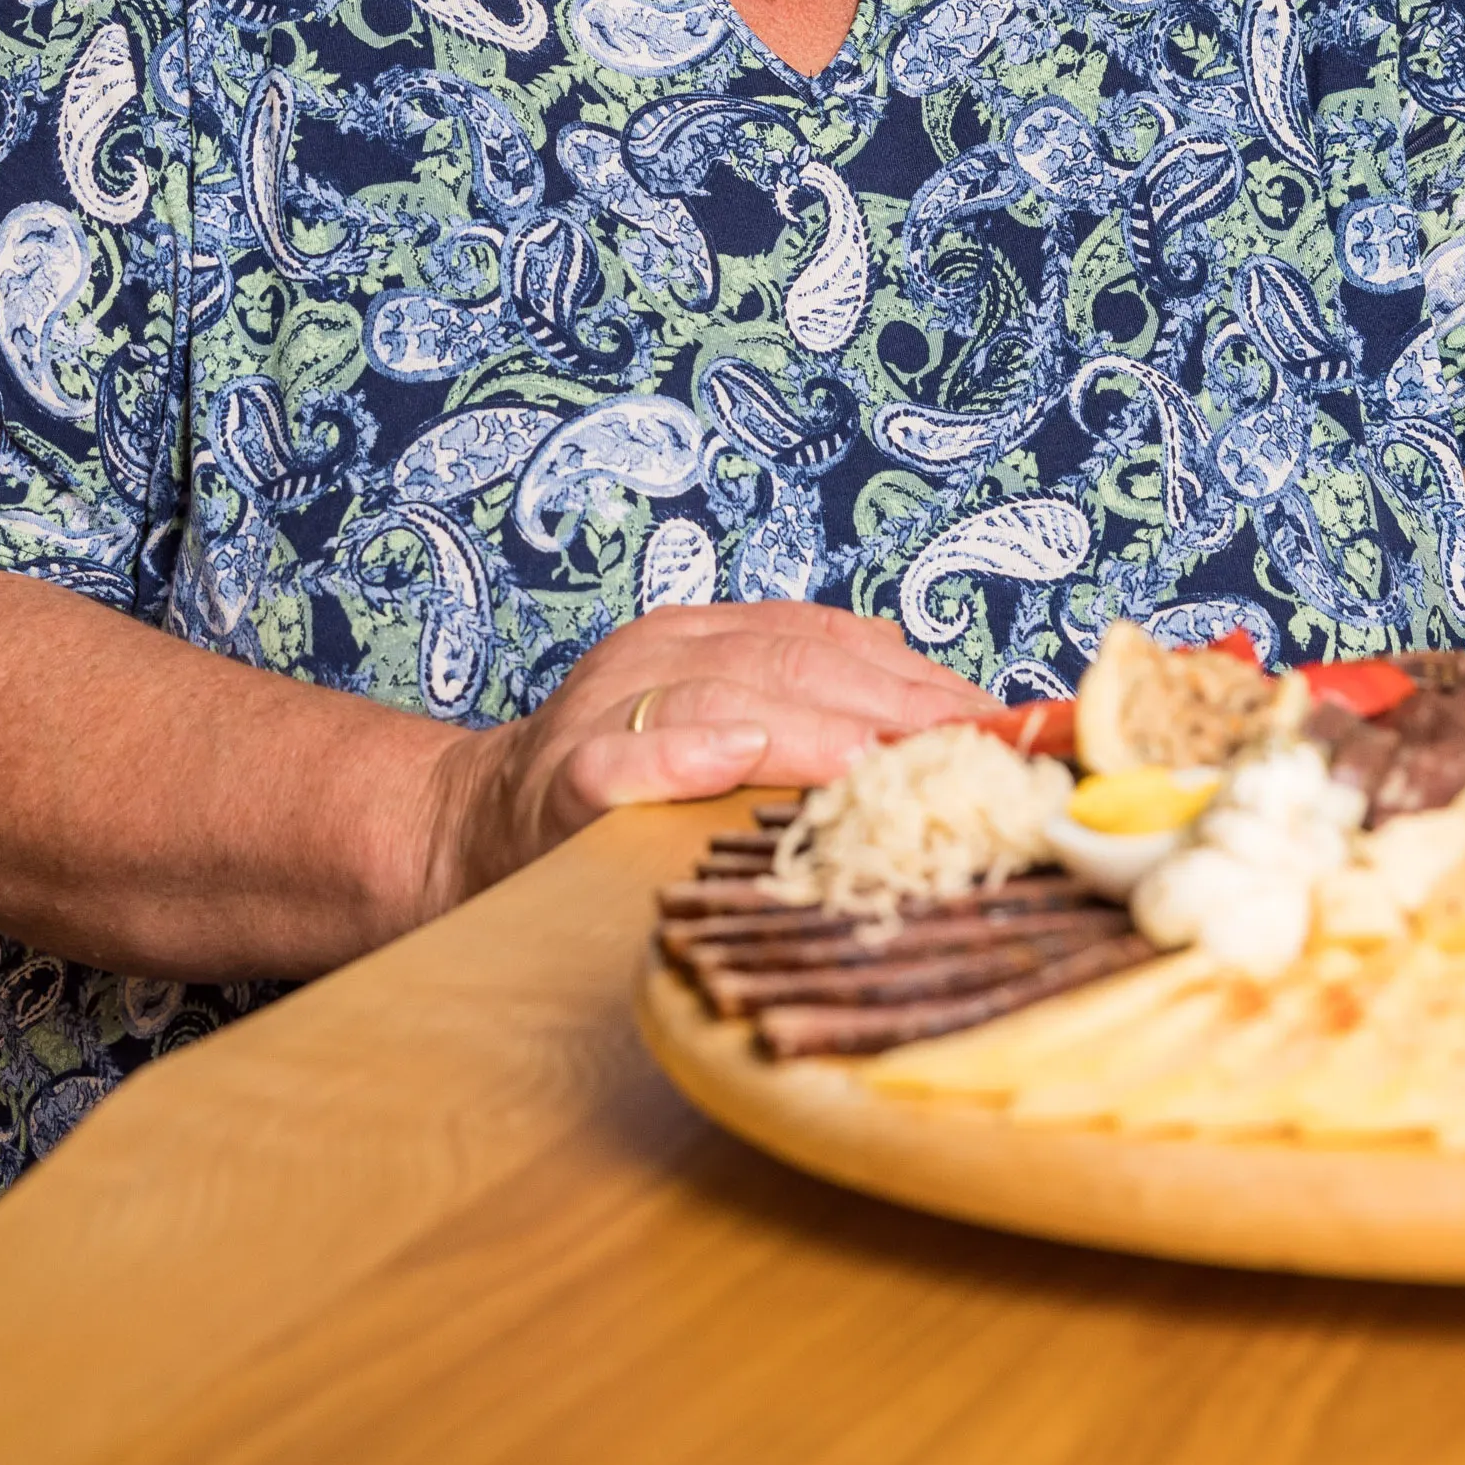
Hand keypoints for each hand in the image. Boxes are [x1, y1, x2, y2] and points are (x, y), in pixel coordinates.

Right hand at [413, 603, 986, 918]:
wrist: (467, 828)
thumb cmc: (614, 796)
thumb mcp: (713, 733)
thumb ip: (803, 719)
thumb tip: (951, 736)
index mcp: (699, 637)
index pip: (826, 637)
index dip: (916, 674)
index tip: (997, 720)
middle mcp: (657, 656)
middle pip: (790, 665)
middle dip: (891, 706)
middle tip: (973, 750)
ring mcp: (606, 709)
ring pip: (725, 700)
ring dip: (817, 728)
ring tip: (892, 757)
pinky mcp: (564, 774)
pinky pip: (627, 758)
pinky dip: (683, 756)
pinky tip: (735, 760)